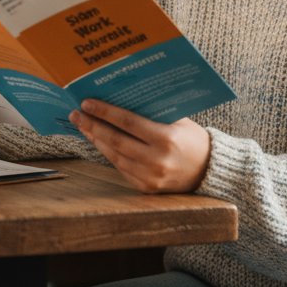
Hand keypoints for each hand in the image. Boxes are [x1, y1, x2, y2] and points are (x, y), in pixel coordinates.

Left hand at [70, 99, 210, 193]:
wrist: (210, 170)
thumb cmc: (193, 139)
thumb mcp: (178, 120)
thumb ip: (153, 112)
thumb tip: (119, 97)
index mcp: (166, 139)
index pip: (128, 123)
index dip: (105, 112)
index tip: (87, 103)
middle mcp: (157, 160)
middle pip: (116, 140)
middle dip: (92, 125)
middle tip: (76, 114)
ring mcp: (151, 177)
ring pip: (115, 156)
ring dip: (96, 140)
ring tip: (84, 126)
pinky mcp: (147, 188)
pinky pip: (121, 169)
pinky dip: (108, 154)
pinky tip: (99, 142)